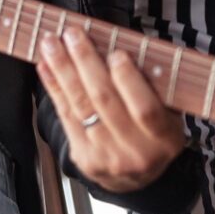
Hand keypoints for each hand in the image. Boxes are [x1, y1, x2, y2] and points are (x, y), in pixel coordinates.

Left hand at [37, 28, 187, 192]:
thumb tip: (121, 46)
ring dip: (63, 70)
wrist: (137, 178)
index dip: (128, 80)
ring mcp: (107, 157)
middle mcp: (136, 152)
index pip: (144, 109)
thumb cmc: (153, 132)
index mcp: (164, 138)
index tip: (115, 53)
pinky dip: (54, 87)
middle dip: (86, 63)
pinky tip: (46, 67)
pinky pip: (65, 116)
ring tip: (51, 44)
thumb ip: (151, 85)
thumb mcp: (168, 111)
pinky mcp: (83, 157)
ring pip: (81, 106)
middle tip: (73, 35)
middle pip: (105, 102)